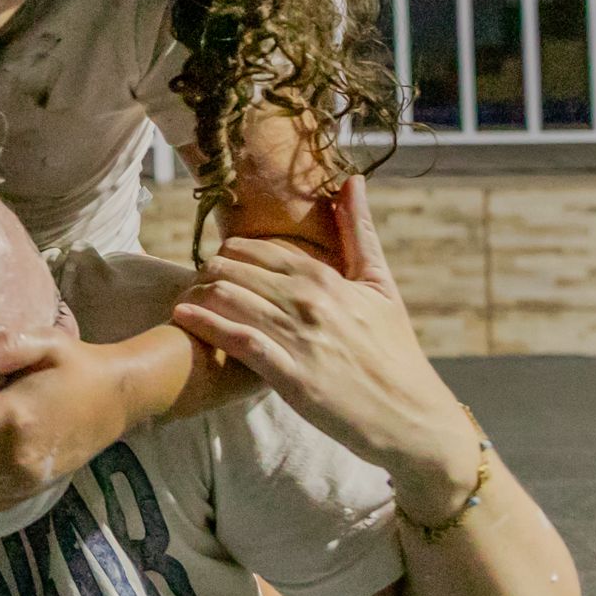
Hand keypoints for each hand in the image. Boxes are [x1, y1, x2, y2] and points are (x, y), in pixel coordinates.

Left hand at [171, 175, 479, 520]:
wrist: (412, 416)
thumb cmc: (395, 350)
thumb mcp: (381, 286)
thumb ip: (360, 232)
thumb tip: (351, 179)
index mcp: (328, 278)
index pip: (259, 250)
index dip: (230, 251)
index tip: (218, 259)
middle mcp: (309, 302)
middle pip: (233, 270)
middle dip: (208, 271)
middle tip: (196, 280)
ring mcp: (299, 338)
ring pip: (228, 298)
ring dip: (199, 294)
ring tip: (186, 296)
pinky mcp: (291, 376)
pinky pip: (235, 340)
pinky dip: (204, 324)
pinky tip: (183, 316)